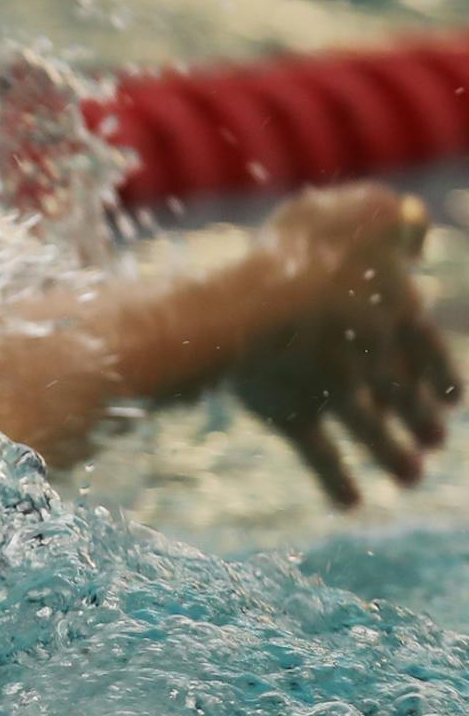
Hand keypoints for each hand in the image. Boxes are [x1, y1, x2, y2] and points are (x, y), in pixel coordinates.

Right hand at [228, 185, 459, 507]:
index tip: (452, 400)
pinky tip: (349, 503)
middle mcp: (373, 357)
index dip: (439, 375)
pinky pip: (319, 453)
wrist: (265, 303)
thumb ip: (394, 219)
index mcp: (394, 310)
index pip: (426, 349)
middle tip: (433, 443)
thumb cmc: (311, 249)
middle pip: (403, 394)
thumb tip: (415, 226)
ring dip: (394, 455)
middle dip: (420, 419)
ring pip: (374, 429)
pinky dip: (335, 479)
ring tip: (410, 477)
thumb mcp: (363, 212)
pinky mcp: (292, 411)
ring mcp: (334, 389)